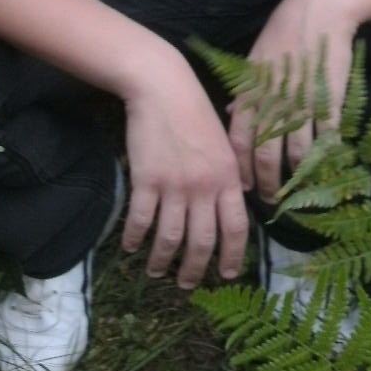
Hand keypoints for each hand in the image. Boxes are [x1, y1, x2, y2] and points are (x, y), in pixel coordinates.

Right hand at [120, 53, 248, 288]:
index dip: (233, 257)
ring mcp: (175, 185)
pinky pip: (141, 221)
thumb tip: (239, 200)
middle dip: (194, 270)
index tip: (227, 275)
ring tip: (157, 272)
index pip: (236, 229)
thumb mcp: (224, 141)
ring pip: (170, 239)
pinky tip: (131, 247)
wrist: (163, 86)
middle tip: (187, 284)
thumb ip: (231, 173)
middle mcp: (205, 186)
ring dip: (162, 261)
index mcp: (229, 176)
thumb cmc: (195, 110)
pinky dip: (135, 239)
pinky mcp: (147, 180)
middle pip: (202, 243)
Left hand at [227, 0, 357, 203]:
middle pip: (266, 156)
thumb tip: (232, 115)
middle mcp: (273, 103)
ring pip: (297, 154)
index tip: (246, 188)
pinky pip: (325, 138)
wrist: (318, 10)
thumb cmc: (283, 32)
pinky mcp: (329, 101)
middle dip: (268, 184)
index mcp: (251, 93)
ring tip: (298, 188)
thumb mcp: (254, 60)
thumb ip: (244, 91)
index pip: (239, 142)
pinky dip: (324, 156)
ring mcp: (302, 104)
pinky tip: (324, 166)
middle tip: (271, 201)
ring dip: (297, 176)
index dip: (241, 170)